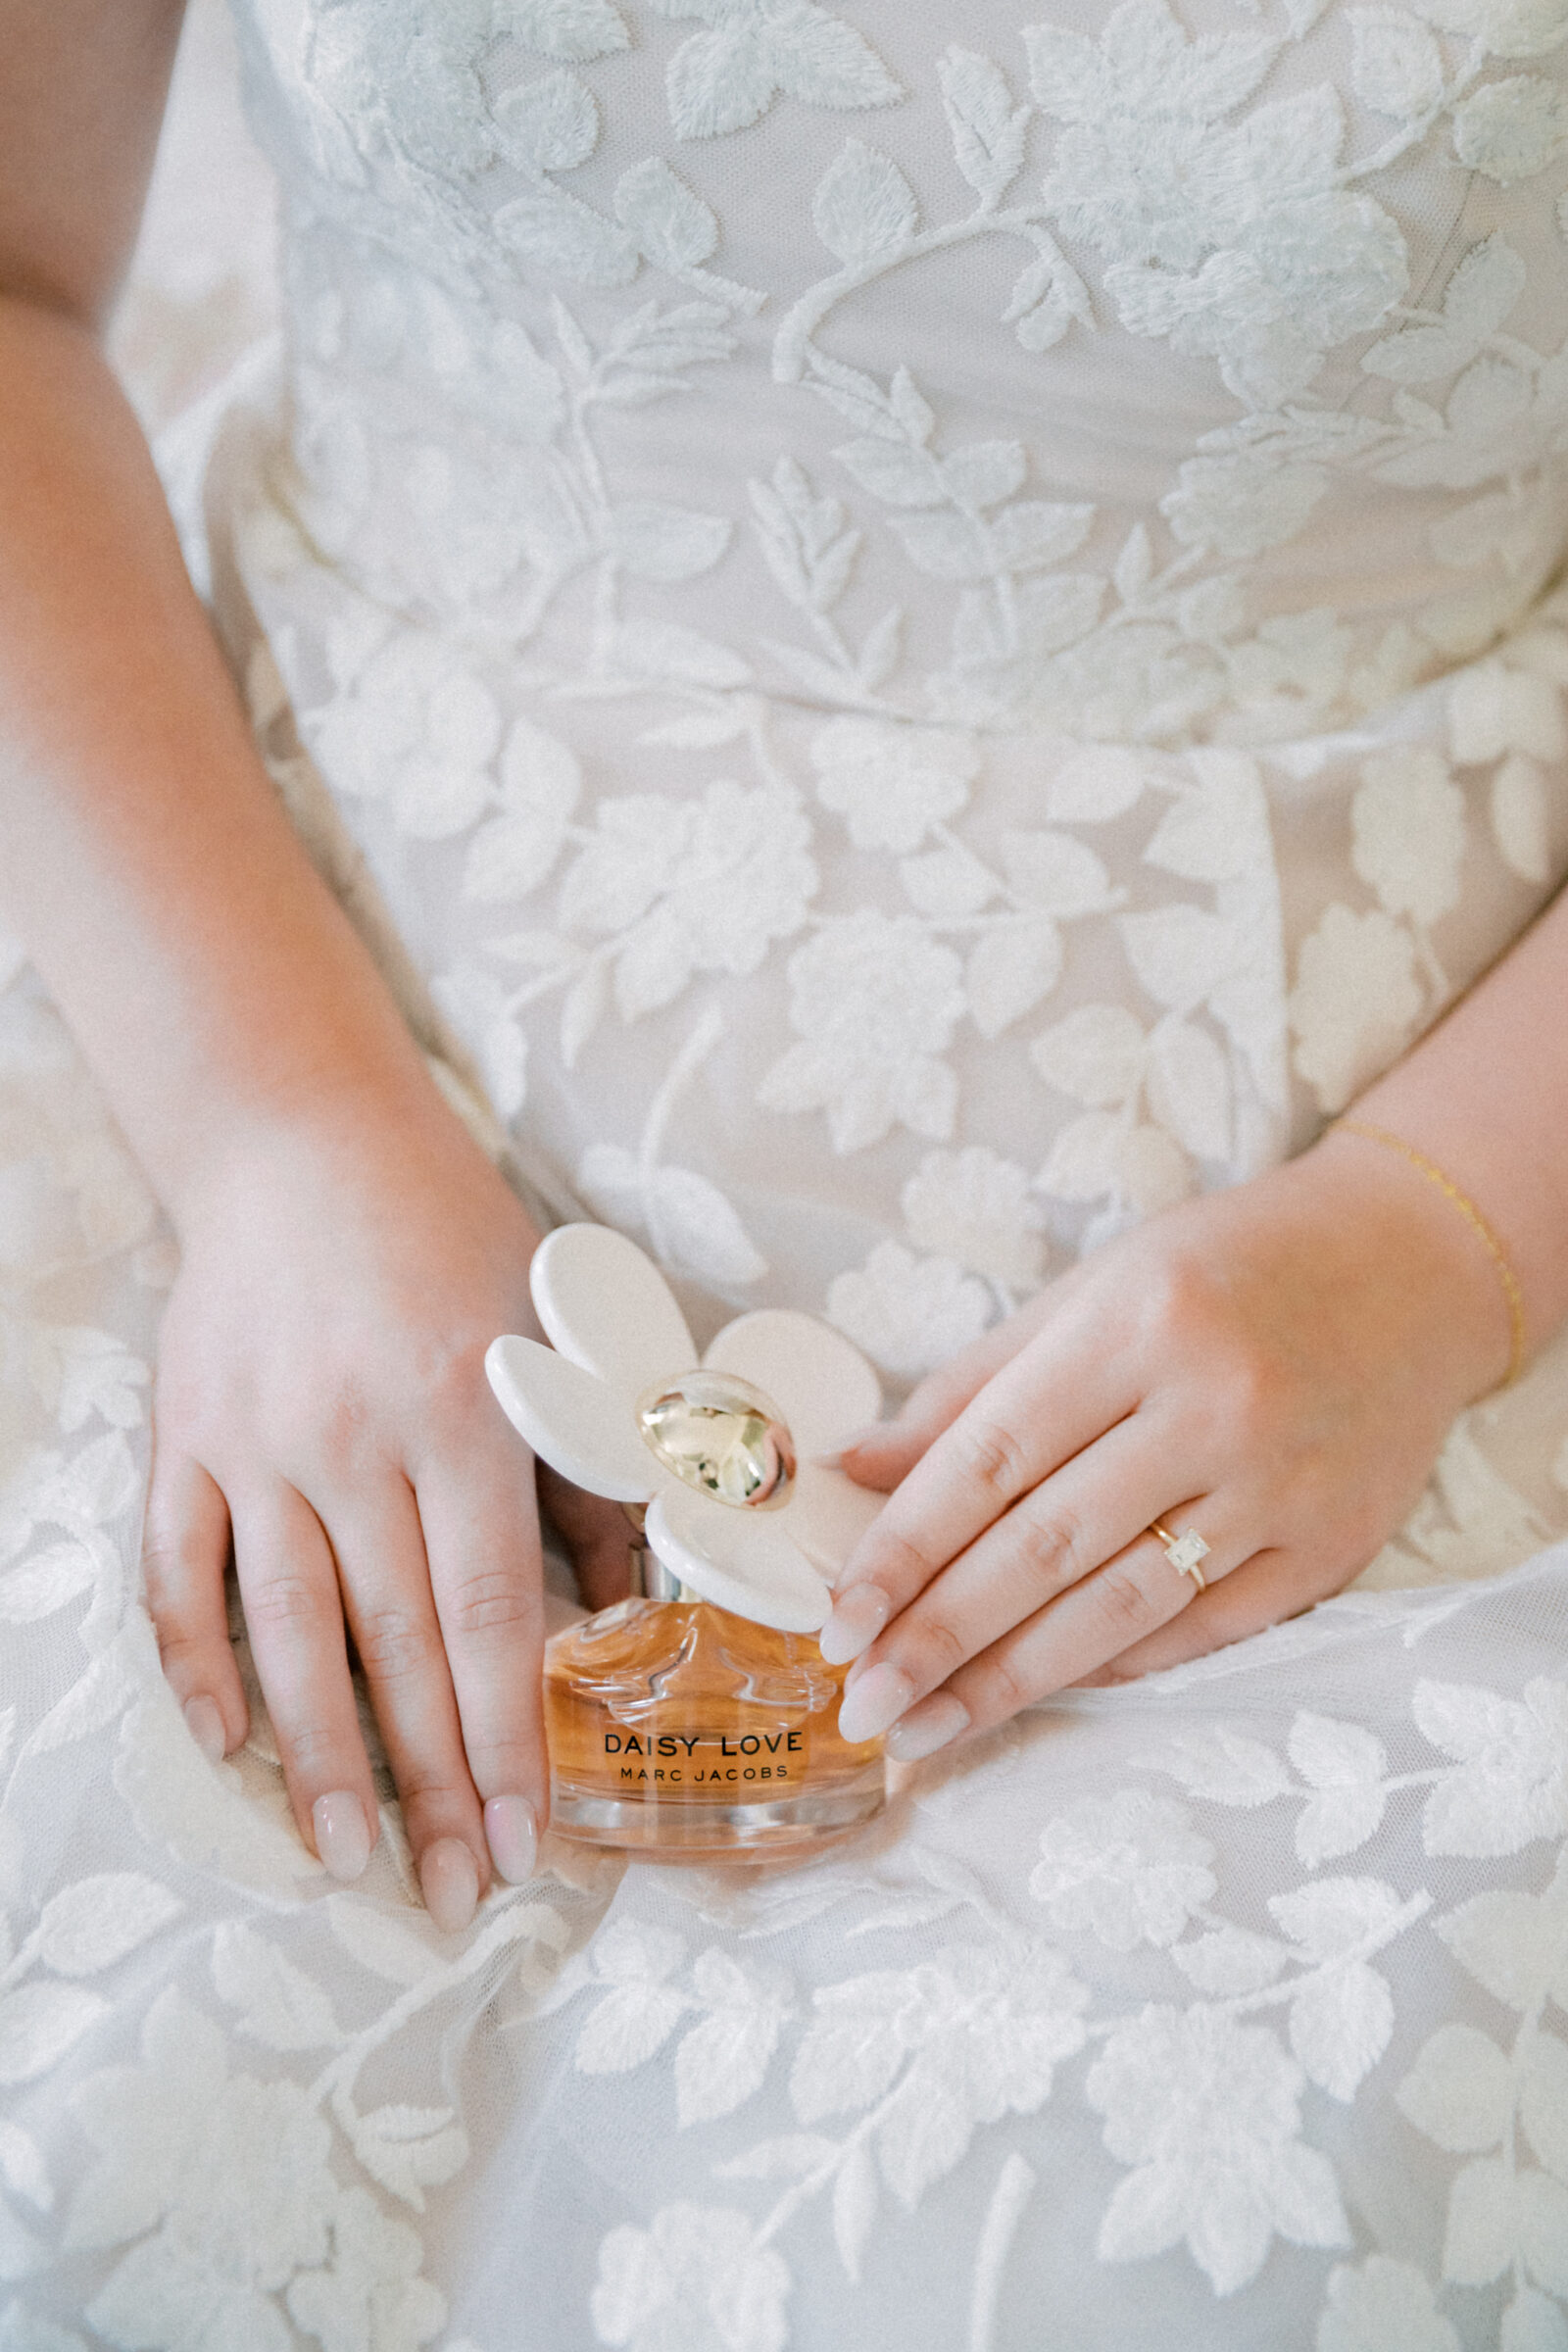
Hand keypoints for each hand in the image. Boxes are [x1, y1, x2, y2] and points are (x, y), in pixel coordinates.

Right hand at [141, 1093, 620, 1925]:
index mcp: (465, 1415)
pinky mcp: (184, 1438)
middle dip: (431, 1782)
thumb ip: (592, 1474)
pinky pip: (178, 1571)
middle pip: (396, 1648)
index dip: (509, 1740)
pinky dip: (197, 1661)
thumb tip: (635, 1607)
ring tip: (349, 1858)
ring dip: (317, 1757)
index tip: (530, 1842)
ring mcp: (257, 1445)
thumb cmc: (453, 1236)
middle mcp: (356, 1441)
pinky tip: (226, 1744)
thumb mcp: (554, 1337)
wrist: (303, 1140)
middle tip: (454, 1892)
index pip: (490, 1617)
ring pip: (288, 1631)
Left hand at [824, 1133, 1511, 1759]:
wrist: (1413, 1264)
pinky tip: (1039, 1692)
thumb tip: (857, 1469)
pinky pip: (1202, 1630)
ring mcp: (1280, 1486)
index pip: (992, 1460)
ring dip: (1009, 1680)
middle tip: (864, 1700)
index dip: (905, 1548)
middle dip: (939, 1636)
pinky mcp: (1332, 1546)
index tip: (839, 1619)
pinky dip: (1112, 1666)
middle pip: (1045, 1548)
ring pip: (1118, 1607)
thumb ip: (973, 1388)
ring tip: (926, 1727)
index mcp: (1137, 1323)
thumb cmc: (1226, 1267)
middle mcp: (1213, 1406)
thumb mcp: (1094, 1290)